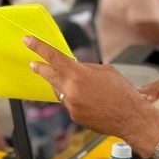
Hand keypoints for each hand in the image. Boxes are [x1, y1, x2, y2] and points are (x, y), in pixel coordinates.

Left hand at [24, 36, 158, 141]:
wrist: (131, 117)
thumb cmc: (123, 93)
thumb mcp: (106, 71)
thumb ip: (86, 68)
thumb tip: (75, 67)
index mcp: (79, 74)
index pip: (54, 57)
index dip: (39, 47)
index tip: (28, 41)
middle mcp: (71, 90)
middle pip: (50, 76)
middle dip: (41, 69)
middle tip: (34, 64)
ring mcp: (71, 105)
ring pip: (60, 91)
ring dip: (65, 86)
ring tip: (84, 87)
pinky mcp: (74, 116)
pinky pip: (69, 103)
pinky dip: (76, 99)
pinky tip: (91, 100)